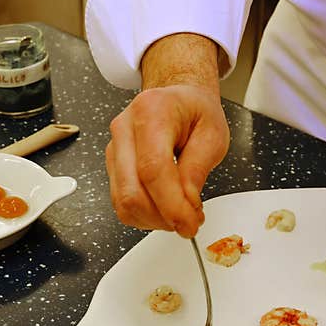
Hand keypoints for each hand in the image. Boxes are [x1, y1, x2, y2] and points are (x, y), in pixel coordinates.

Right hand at [105, 34, 229, 237]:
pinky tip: (164, 208)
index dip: (171, 205)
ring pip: (123, 203)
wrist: (177, 101)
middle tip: (189, 222)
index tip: (190, 223)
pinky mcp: (112, 166)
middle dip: (163, 218)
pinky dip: (144, 216)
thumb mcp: (213, 135)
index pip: (153, 169)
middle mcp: (124, 129)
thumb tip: (186, 204)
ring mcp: (113, 149)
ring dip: (154, 220)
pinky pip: (121, 204)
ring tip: (179, 213)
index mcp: (151, 112)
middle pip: (132, 191)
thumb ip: (197, 170)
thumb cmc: (195, 112)